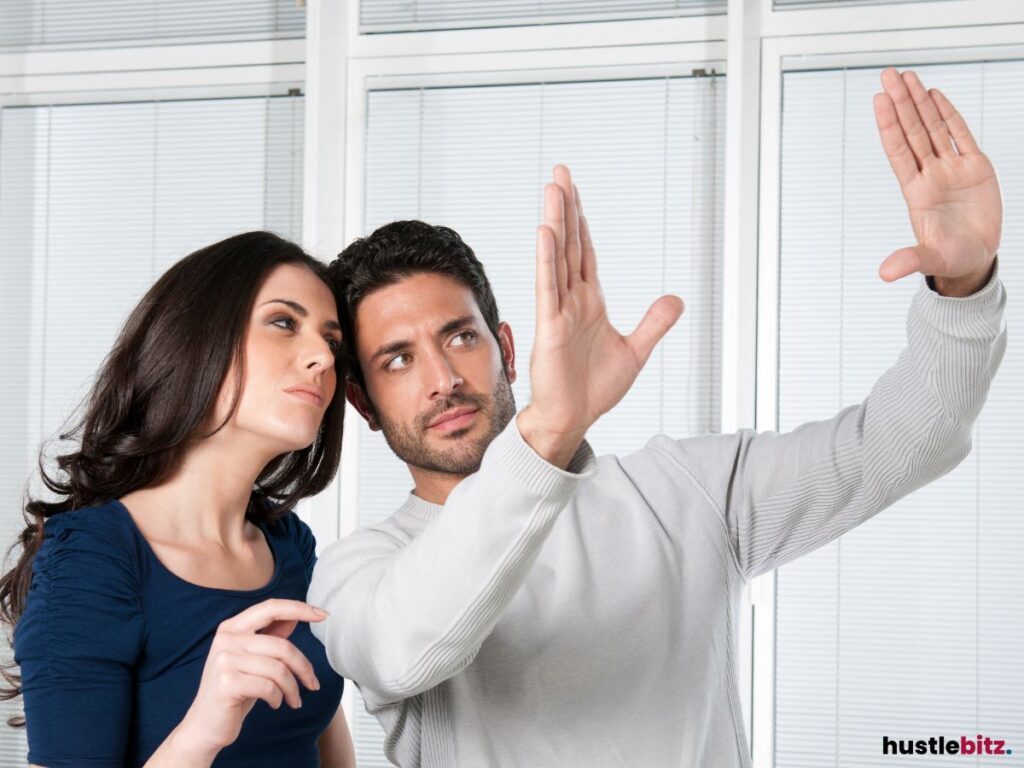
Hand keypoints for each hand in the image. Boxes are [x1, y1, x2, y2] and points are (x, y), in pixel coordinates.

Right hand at [170, 599, 326, 761]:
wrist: (205, 726)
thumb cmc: (235, 690)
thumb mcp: (253, 660)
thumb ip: (269, 636)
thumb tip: (295, 616)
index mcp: (232, 627)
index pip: (271, 608)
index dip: (299, 608)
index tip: (323, 614)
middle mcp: (226, 639)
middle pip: (282, 646)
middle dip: (303, 668)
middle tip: (313, 684)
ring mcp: (225, 660)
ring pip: (278, 669)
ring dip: (292, 688)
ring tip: (293, 700)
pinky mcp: (227, 683)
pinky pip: (269, 687)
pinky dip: (279, 698)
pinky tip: (275, 703)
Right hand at [517, 165, 683, 466]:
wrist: (573, 418)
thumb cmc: (594, 389)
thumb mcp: (636, 351)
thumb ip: (654, 323)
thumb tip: (677, 299)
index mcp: (590, 302)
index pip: (585, 252)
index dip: (581, 221)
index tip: (574, 192)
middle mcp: (572, 300)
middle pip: (570, 245)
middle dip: (566, 208)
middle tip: (560, 174)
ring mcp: (558, 311)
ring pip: (558, 258)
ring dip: (556, 223)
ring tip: (553, 190)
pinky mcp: (550, 327)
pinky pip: (548, 288)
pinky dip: (547, 260)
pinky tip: (545, 234)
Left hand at [874, 67, 1001, 295]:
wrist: (974, 259)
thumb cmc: (950, 259)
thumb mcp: (930, 260)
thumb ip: (909, 261)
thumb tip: (884, 274)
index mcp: (916, 192)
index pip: (899, 151)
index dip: (889, 126)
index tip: (879, 101)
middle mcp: (930, 175)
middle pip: (913, 131)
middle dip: (900, 103)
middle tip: (887, 75)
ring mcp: (951, 169)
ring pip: (933, 128)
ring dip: (919, 102)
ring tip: (906, 77)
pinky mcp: (975, 168)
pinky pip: (960, 135)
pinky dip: (948, 114)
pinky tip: (934, 95)